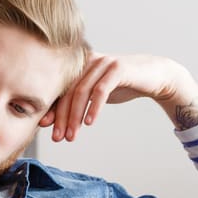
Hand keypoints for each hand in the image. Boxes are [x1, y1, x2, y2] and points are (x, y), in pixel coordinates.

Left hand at [41, 53, 197, 141]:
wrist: (153, 76)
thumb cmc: (122, 85)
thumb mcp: (96, 94)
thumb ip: (77, 102)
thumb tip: (53, 120)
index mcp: (79, 64)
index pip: (60, 88)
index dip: (51, 108)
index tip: (44, 128)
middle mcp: (88, 60)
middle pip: (68, 91)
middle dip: (61, 116)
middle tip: (58, 137)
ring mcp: (103, 62)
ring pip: (82, 92)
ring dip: (75, 116)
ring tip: (72, 136)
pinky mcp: (117, 68)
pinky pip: (101, 91)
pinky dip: (93, 108)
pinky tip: (89, 123)